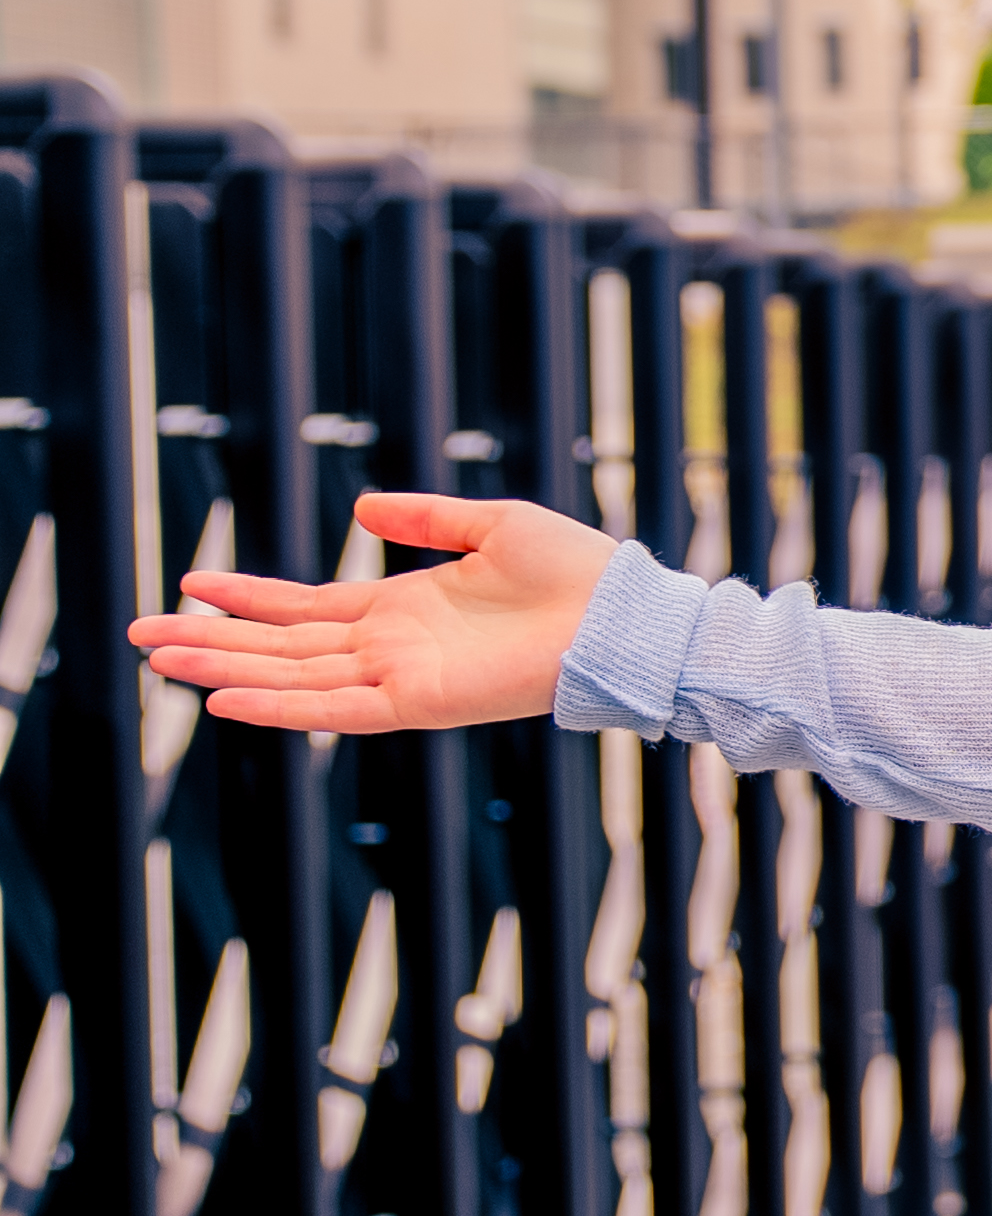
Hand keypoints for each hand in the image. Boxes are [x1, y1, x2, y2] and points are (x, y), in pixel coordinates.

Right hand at [128, 492, 615, 732]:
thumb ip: (426, 518)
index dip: (248, 597)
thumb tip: (361, 507)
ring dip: (226, 670)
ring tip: (159, 660)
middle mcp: (393, 646)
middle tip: (142, 633)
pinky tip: (227, 701)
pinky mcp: (422, 700)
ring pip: (293, 676)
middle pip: (283, 645)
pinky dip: (282, 706)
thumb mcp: (491, 525)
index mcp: (405, 607)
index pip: (306, 606)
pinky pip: (337, 708)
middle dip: (213, 640)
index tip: (190, 584)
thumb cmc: (576, 573)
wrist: (625, 616)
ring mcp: (401, 676)